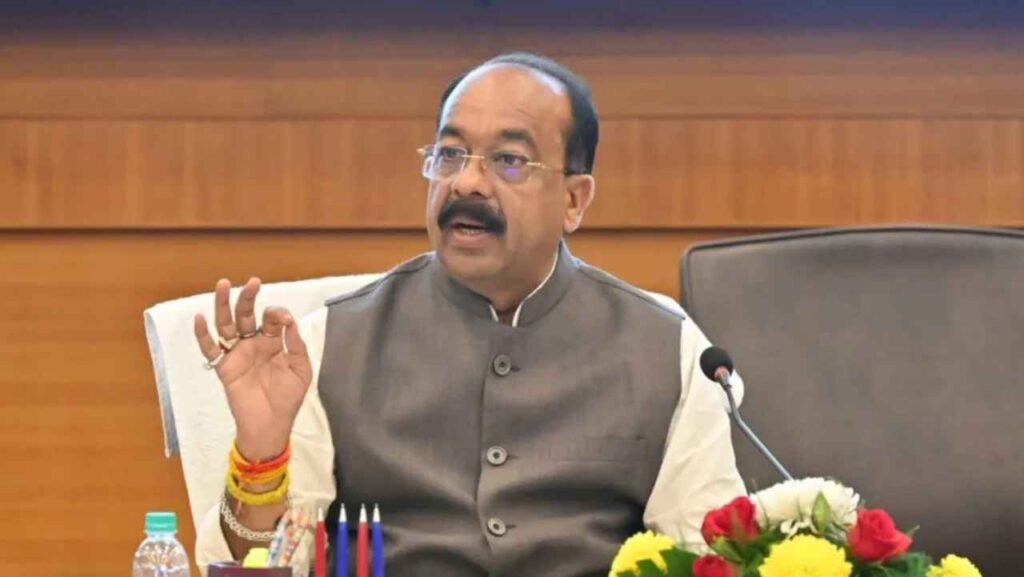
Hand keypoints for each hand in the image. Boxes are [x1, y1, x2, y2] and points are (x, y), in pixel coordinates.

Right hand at [194, 278, 312, 461]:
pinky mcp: (224, 367)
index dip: (277, 314)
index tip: (284, 320)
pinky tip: (199, 318)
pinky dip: (202, 334)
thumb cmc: (288, 398)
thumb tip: (289, 321)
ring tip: (222, 285)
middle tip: (253, 282)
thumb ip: (296, 344)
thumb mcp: (301, 369)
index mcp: (273, 342)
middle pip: (246, 314)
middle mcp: (253, 343)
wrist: (272, 424)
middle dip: (248, 297)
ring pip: (226, 324)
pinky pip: (210, 349)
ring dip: (223, 305)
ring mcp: (237, 354)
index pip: (271, 318)